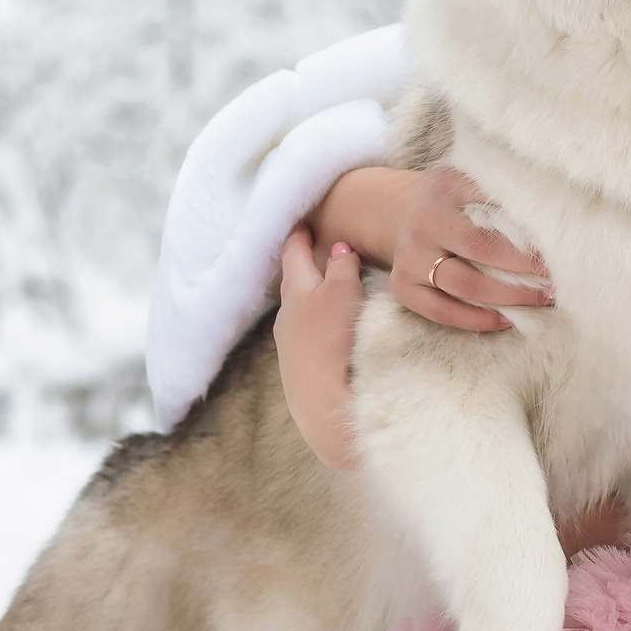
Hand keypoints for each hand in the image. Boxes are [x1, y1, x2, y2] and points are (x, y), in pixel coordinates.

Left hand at [277, 227, 363, 469]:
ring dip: (311, 297)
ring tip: (326, 289)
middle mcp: (287, 317)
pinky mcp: (300, 369)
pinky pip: (306, 334)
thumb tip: (339, 248)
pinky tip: (329, 331)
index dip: (300, 237)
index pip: (294, 254)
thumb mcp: (342, 293)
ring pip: (299, 311)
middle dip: (303, 266)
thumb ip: (342, 267)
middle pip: (294, 283)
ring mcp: (290, 345)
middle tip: (313, 251)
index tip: (303, 224)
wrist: (324, 406)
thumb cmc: (332, 341)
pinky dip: (316, 322)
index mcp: (296, 291)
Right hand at [392, 164, 551, 332]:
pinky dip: (478, 319)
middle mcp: (425, 220)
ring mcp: (410, 256)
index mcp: (447, 185)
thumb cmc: (452, 198)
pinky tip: (507, 318)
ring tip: (544, 297)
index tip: (563, 241)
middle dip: (526, 266)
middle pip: (481, 248)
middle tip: (560, 275)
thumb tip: (559, 215)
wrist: (395, 210)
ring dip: (511, 296)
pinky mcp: (402, 286)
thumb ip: (504, 189)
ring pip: (466, 285)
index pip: (494, 204)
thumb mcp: (471, 177)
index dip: (531, 226)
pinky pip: (442, 312)